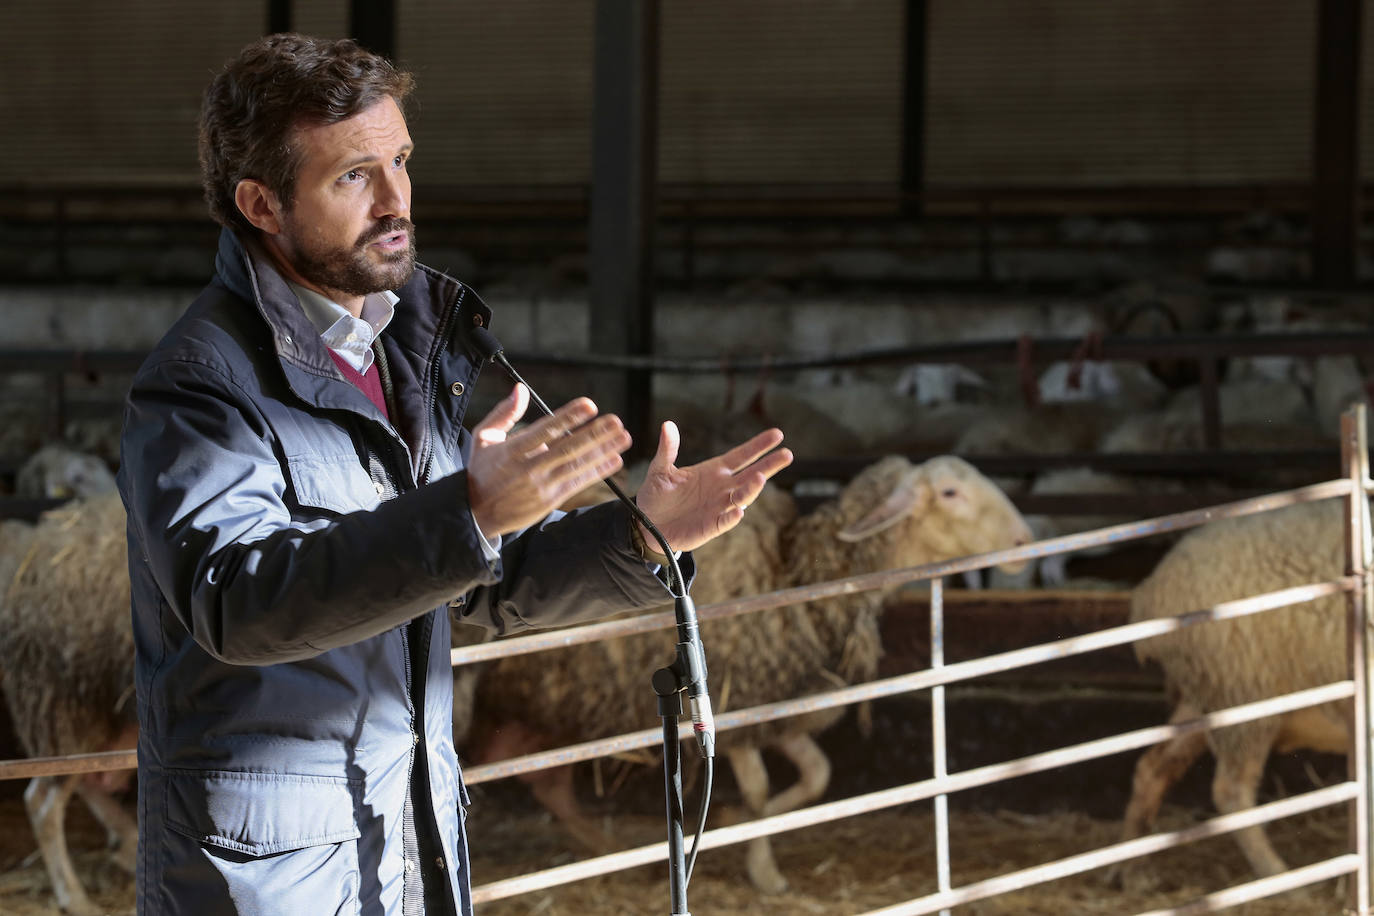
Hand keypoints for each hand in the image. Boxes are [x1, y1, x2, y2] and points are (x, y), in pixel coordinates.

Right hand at [467, 384, 631, 537]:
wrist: (476, 512)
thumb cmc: (482, 470)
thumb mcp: (483, 437)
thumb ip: (504, 413)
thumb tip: (521, 389)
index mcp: (512, 450)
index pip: (545, 430)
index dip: (568, 417)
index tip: (589, 405)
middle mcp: (529, 468)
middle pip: (567, 449)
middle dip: (594, 434)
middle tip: (616, 421)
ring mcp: (541, 486)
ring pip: (576, 466)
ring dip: (603, 451)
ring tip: (624, 438)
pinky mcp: (549, 500)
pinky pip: (578, 483)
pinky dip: (597, 472)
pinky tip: (615, 461)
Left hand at [634, 423, 792, 555]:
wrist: (646, 524)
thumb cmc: (657, 496)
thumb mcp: (660, 469)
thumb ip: (668, 449)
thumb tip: (668, 425)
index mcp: (714, 471)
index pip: (742, 456)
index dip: (759, 446)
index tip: (777, 434)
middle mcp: (722, 488)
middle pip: (752, 474)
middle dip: (769, 465)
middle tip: (787, 454)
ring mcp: (719, 507)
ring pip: (742, 497)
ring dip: (752, 489)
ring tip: (760, 479)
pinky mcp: (712, 526)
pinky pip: (726, 521)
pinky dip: (733, 516)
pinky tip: (739, 510)